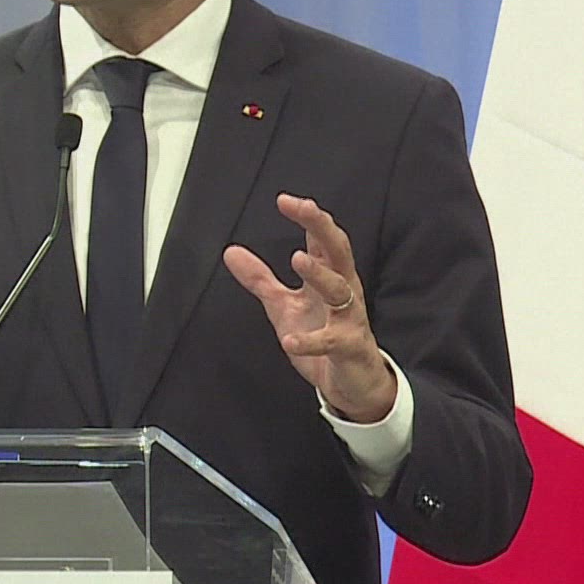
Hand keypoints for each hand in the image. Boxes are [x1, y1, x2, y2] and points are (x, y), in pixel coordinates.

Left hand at [224, 193, 396, 422]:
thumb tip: (231, 252)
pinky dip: (311, 341)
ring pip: (340, 289)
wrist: (352, 383)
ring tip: (298, 258)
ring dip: (320, 274)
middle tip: (304, 208)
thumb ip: (260, 279)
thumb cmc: (324, 337)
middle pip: (338, 251)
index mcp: (329, 276)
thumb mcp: (285, 305)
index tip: (286, 200)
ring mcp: (349, 319)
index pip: (322, 239)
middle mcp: (344, 291)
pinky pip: (332, 341)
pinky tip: (290, 340)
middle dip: (322, 227)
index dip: (308, 217)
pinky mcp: (349, 348)